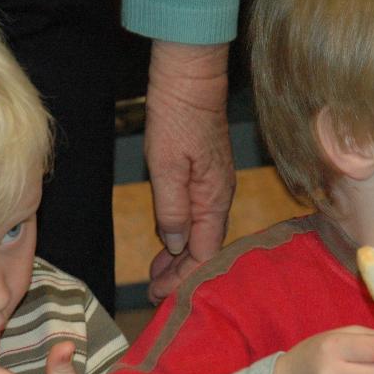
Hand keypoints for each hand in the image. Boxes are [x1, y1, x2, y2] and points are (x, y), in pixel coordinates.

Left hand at [144, 40, 234, 302]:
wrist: (190, 77)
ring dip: (180, 256)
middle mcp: (220, 196)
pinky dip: (182, 234)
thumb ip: (173, 209)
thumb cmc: (177, 117)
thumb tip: (178, 244)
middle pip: (205, 248)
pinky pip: (199, 215)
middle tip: (154, 292)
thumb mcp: (167, 167)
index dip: (182, 279)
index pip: (203, 254)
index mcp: (213, 199)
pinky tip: (169, 238)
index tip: (159, 295)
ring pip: (201, 232)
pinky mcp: (208, 174)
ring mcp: (215, 185)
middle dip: (181, 274)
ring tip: (157, 273)